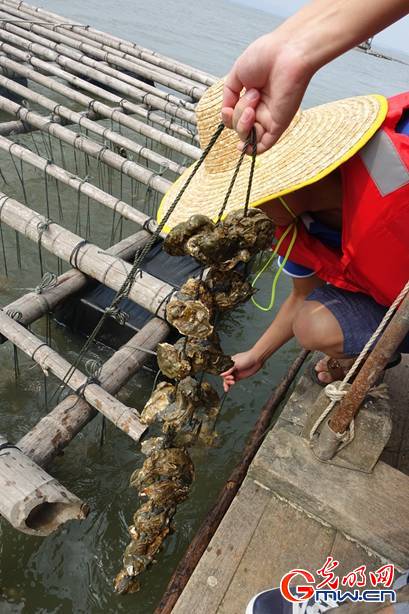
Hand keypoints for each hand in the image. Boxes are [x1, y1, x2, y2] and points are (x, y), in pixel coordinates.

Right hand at [221, 34, 311, 153]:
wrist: (287, 52)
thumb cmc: (267, 55)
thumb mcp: (237, 73)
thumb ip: (229, 95)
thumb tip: (225, 112)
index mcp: (252, 97)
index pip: (235, 117)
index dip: (228, 116)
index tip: (228, 107)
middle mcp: (261, 109)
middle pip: (239, 127)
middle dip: (238, 114)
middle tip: (253, 93)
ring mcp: (270, 118)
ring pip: (248, 136)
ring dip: (243, 123)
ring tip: (255, 100)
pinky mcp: (279, 124)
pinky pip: (264, 145)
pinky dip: (253, 149)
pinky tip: (243, 146)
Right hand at [221, 350, 262, 391]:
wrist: (256, 360)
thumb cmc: (246, 358)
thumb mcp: (236, 364)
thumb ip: (229, 370)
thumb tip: (221, 375)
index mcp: (228, 363)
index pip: (222, 370)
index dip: (223, 374)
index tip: (226, 376)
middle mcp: (231, 368)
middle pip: (225, 376)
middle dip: (226, 379)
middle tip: (232, 379)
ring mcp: (235, 373)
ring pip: (228, 380)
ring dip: (228, 383)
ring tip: (232, 383)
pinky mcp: (239, 377)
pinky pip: (232, 381)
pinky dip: (230, 385)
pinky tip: (227, 388)